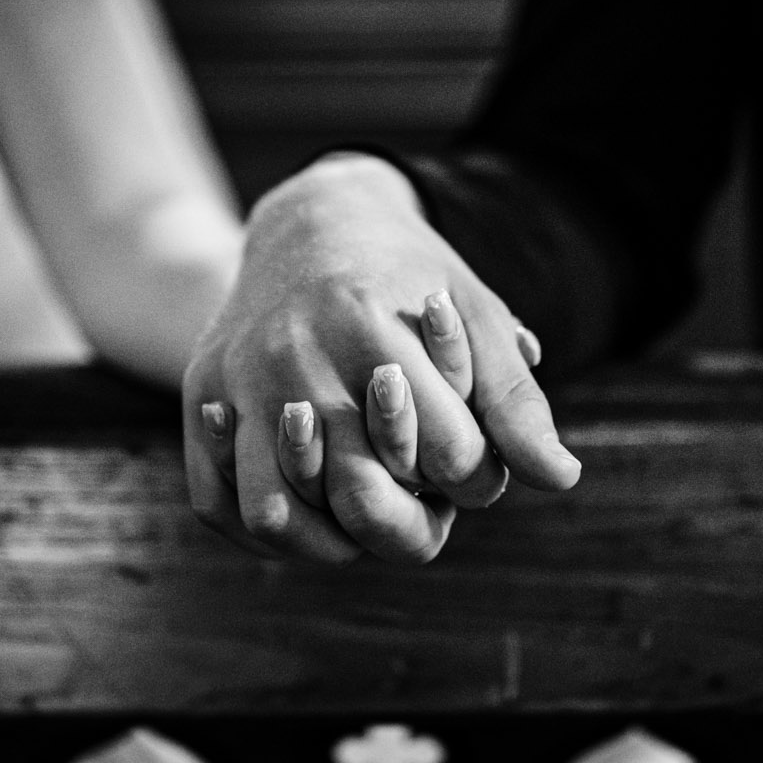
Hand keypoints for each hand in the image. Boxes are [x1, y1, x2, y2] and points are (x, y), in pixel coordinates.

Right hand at [183, 153, 580, 564]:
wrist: (312, 221)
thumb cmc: (408, 277)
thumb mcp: (475, 314)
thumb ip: (515, 399)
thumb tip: (560, 480)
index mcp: (372, 328)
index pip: (446, 456)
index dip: (475, 478)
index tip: (470, 458)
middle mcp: (295, 357)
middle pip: (361, 496)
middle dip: (412, 522)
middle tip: (425, 501)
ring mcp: (238, 379)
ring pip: (276, 516)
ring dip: (333, 541)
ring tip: (366, 513)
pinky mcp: (201, 394)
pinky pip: (218, 503)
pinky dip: (267, 531)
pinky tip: (312, 512)